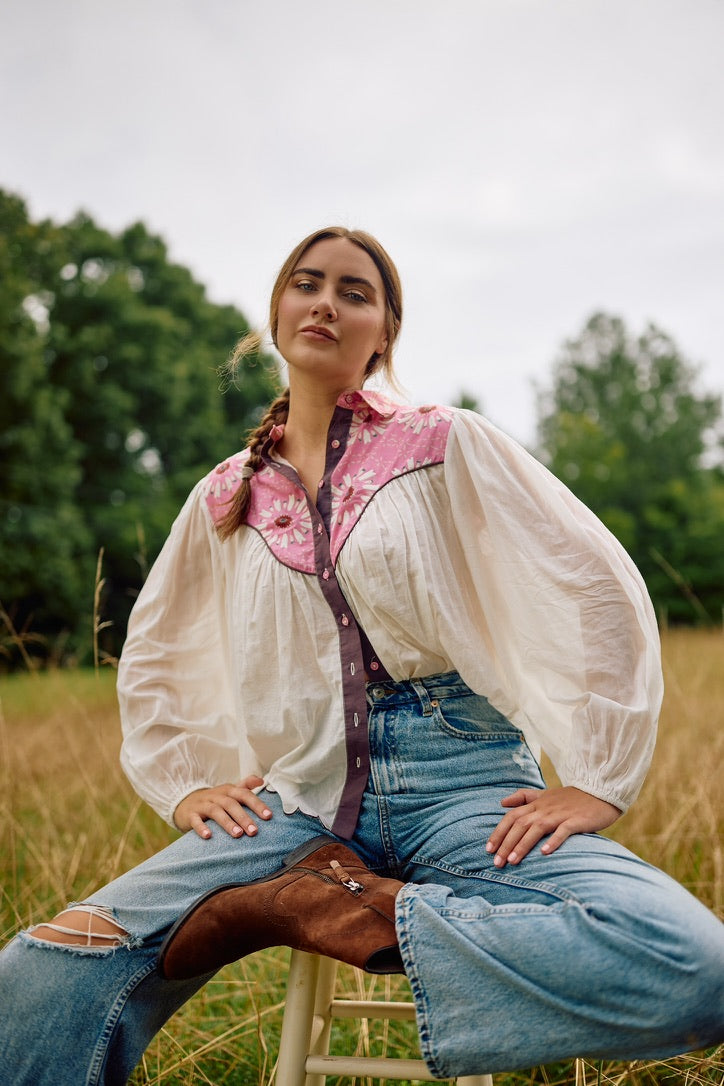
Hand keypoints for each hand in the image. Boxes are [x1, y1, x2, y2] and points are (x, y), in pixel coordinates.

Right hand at [174, 776, 271, 838]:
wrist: (185, 802)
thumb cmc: (214, 799)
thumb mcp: (229, 791)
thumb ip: (245, 786)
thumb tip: (262, 780)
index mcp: (228, 790)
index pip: (244, 794)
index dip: (257, 804)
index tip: (268, 816)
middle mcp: (216, 795)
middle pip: (231, 804)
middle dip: (244, 817)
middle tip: (254, 831)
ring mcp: (203, 804)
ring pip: (216, 811)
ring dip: (227, 822)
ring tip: (238, 834)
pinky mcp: (191, 814)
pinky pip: (195, 820)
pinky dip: (201, 827)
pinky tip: (208, 836)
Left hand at [485, 786, 620, 867]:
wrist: (599, 792)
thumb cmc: (571, 798)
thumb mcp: (544, 794)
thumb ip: (523, 797)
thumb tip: (502, 802)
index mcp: (536, 803)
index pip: (511, 817)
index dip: (499, 832)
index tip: (488, 849)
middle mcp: (544, 808)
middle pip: (520, 825)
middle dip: (506, 843)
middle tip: (497, 862)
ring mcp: (560, 814)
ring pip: (536, 828)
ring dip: (523, 844)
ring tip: (513, 861)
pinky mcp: (576, 820)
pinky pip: (563, 831)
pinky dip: (553, 840)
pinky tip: (544, 853)